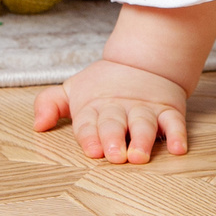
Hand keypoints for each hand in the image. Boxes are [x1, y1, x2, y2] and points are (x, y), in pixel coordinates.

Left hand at [33, 58, 191, 162]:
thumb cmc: (103, 86)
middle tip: (115, 155)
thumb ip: (50, 104)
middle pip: (115, 124)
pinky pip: (175, 122)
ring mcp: (144, 109)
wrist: (144, 60)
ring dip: (143, 140)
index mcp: (94, 107)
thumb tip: (37, 125)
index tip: (92, 149)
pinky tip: (178, 148)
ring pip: (144, 124)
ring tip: (140, 155)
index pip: (88, 122)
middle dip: (114, 139)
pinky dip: (178, 135)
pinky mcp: (168, 110)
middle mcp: (119, 109)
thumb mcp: (73, 90)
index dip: (89, 136)